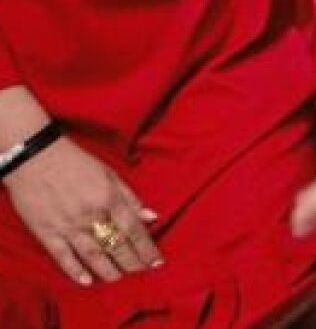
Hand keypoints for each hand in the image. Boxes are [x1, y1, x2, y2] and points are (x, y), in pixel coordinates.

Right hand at [2, 138, 161, 285]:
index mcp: (109, 198)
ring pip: (93, 255)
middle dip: (132, 262)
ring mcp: (68, 226)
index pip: (134, 229)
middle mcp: (91, 215)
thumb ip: (130, 197)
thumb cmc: (75, 162)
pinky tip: (87, 281)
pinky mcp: (47, 232)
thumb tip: (151, 216)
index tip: (156, 261)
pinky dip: (75, 271)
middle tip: (142, 271)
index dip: (147, 248)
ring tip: (119, 278)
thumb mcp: (109, 173)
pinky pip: (63, 257)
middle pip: (117, 245)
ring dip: (109, 270)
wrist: (35, 158)